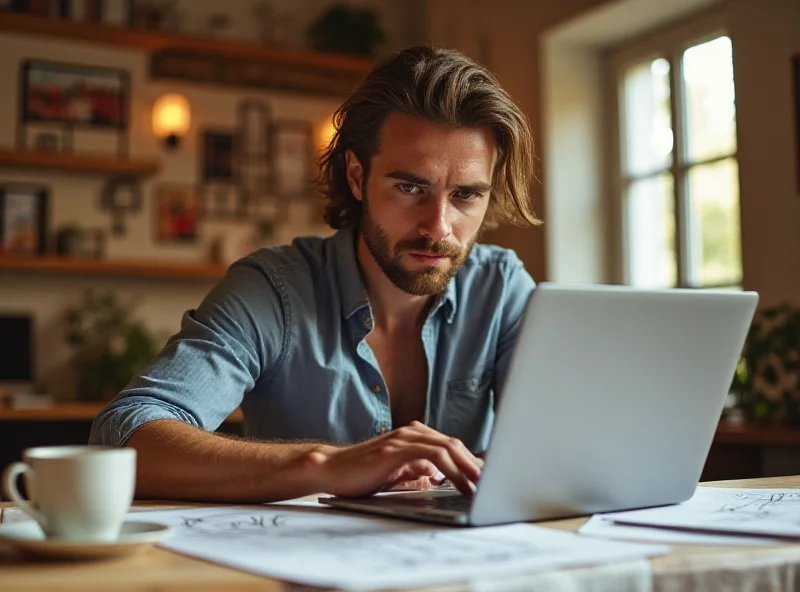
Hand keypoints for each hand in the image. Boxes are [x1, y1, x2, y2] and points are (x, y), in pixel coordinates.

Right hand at [310, 422, 481, 496]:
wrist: (331, 470)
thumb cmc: (361, 475)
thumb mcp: (396, 474)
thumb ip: (417, 473)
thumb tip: (438, 479)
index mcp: (413, 437)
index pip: (450, 447)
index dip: (471, 462)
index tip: (486, 480)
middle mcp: (411, 433)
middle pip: (454, 444)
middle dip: (476, 465)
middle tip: (494, 484)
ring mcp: (404, 438)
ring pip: (448, 447)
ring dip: (469, 468)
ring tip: (483, 487)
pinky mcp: (396, 449)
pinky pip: (433, 455)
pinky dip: (452, 470)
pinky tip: (460, 485)